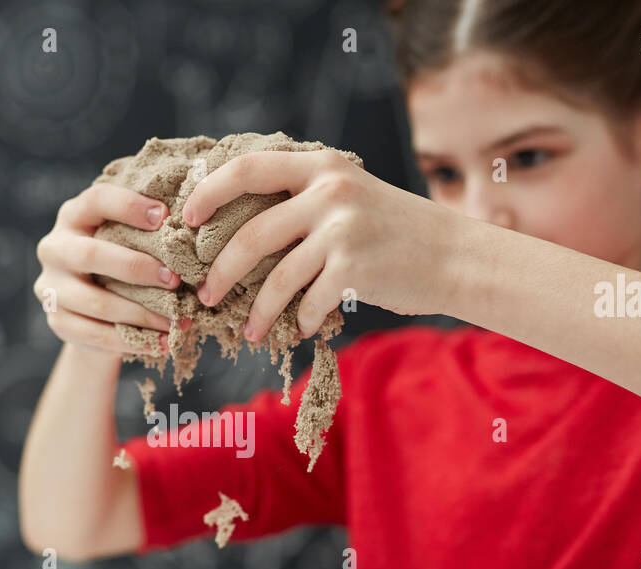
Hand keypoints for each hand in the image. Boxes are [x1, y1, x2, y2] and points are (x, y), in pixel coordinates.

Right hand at [33, 184, 183, 355]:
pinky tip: (162, 342)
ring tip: (176, 319)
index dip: (129, 206)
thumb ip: (144, 230)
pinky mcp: (58, 322)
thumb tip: (193, 230)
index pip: (96, 201)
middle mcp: (54, 248)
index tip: (165, 217)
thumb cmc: (118, 265)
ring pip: (97, 303)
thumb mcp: (125, 240)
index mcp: (73, 217)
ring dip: (142, 313)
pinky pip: (97, 335)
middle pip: (91, 254)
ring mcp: (51, 288)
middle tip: (174, 279)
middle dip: (136, 267)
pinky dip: (134, 340)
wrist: (90, 314)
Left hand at [181, 150, 464, 339]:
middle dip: (220, 270)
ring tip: (247, 331)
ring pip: (276, 278)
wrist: (454, 255)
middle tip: (205, 293)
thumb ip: (303, 198)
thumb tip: (237, 228)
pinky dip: (300, 321)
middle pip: (251, 233)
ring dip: (256, 312)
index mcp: (321, 166)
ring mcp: (342, 229)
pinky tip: (301, 329)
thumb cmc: (394, 231)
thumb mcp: (350, 195)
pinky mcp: (354, 268)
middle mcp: (329, 191)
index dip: (209, 192)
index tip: (187, 219)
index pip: (248, 168)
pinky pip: (307, 303)